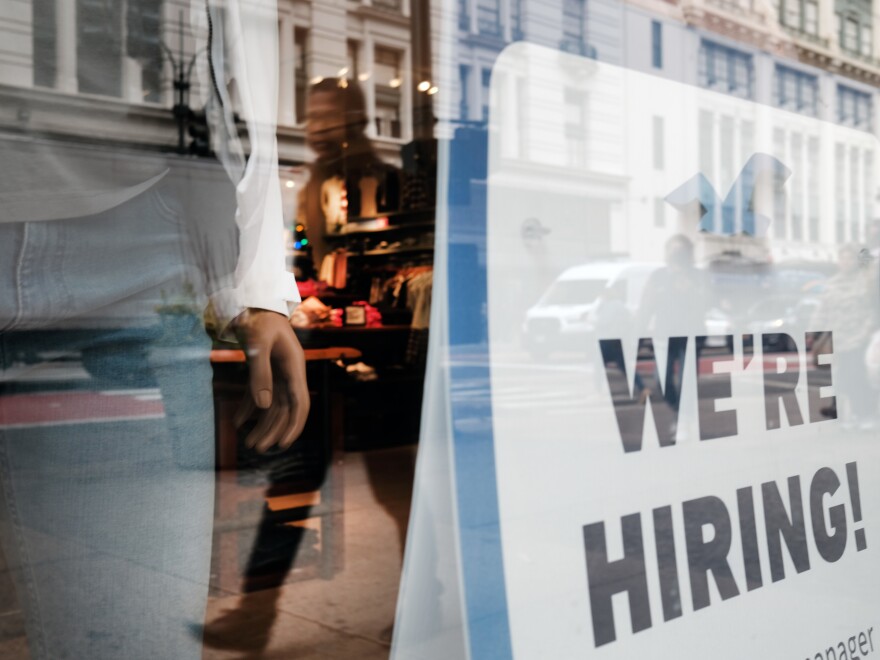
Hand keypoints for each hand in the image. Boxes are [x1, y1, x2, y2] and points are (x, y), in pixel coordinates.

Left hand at [232, 309, 309, 451]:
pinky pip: (259, 395)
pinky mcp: (265, 370)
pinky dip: (249, 409)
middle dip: (273, 430)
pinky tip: (237, 422)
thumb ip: (259, 374)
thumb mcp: (256, 345)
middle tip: (256, 448)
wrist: (253, 300)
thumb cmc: (257, 319)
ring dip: (262, 424)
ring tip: (248, 443)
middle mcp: (289, 373)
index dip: (294, 426)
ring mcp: (278, 372)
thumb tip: (263, 408)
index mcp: (294, 367)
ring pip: (272, 406)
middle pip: (285, 409)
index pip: (300, 404)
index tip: (283, 445)